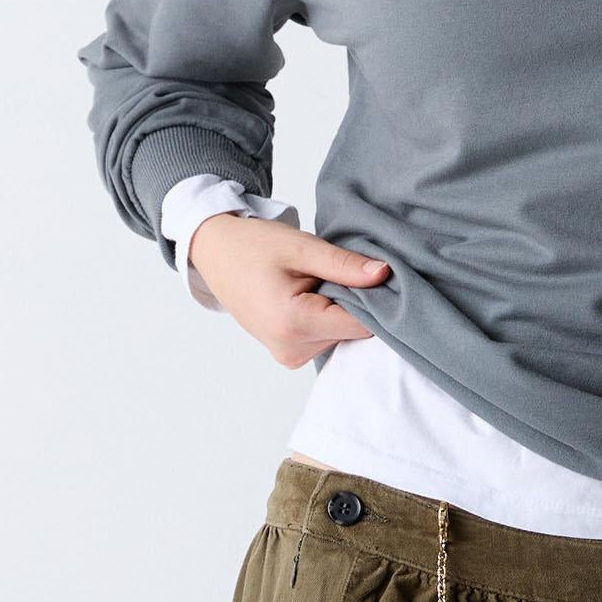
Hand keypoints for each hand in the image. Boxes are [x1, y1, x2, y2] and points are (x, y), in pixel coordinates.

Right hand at [186, 212, 391, 367]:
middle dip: (354, 302)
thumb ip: (344, 265)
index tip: (372, 274)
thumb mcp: (301, 247)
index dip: (373, 298)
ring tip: (315, 282)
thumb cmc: (252, 246)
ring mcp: (288, 356)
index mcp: (293, 324)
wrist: (215, 253)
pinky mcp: (288, 354)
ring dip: (339, 309)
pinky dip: (327, 317)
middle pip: (352, 331)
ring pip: (341, 335)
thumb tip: (385, 274)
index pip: (361, 324)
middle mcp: (291, 349)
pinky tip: (310, 295)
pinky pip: (325, 337)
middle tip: (334, 271)